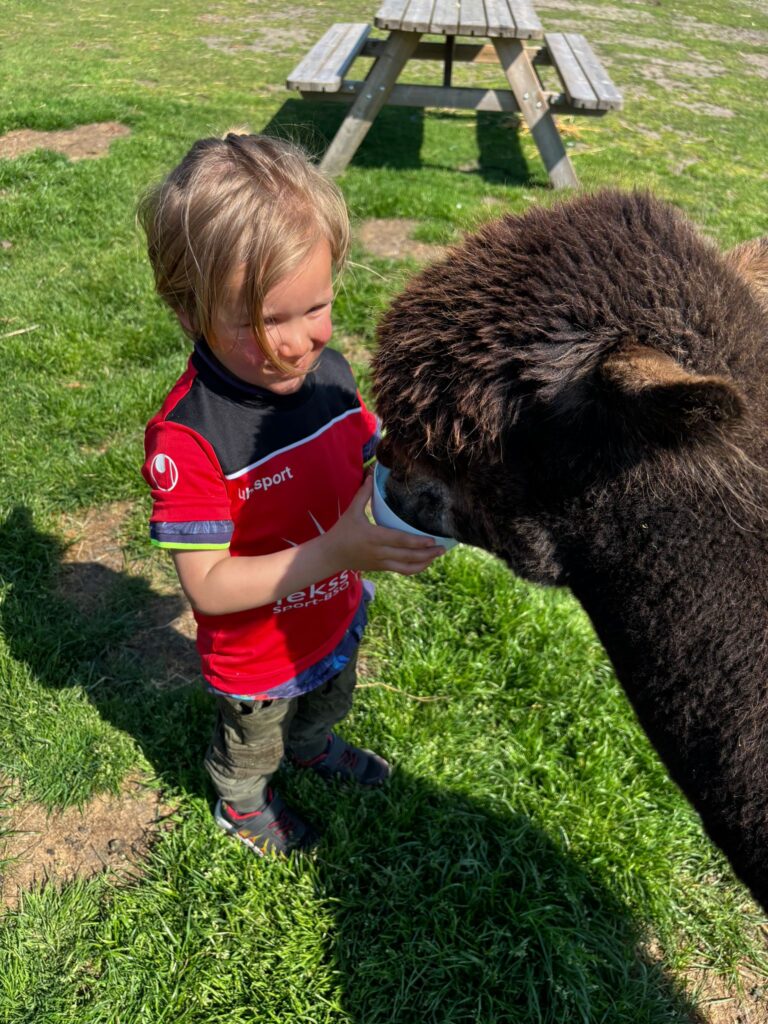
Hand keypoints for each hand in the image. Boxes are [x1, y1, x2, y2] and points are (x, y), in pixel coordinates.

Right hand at [325, 476, 444, 575]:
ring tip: (437, 555)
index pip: (399, 540)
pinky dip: (415, 568)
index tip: (432, 540)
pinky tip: (425, 563)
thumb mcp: (352, 512)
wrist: (330, 555)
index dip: (417, 542)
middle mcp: (380, 552)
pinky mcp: (382, 568)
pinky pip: (402, 570)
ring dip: (424, 563)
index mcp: (374, 537)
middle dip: (427, 554)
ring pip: (407, 567)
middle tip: (443, 548)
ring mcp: (381, 562)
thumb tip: (371, 474)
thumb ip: (363, 494)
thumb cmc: (341, 531)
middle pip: (408, 556)